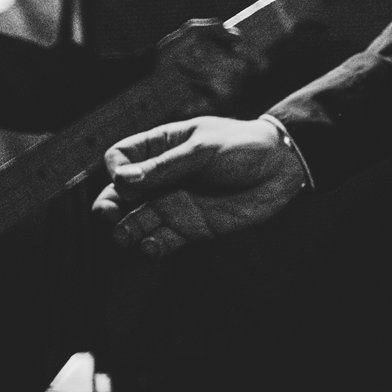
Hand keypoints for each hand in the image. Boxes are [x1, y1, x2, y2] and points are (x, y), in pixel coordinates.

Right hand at [90, 116, 306, 256]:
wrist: (283, 169)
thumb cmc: (245, 146)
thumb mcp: (205, 148)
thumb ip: (166, 165)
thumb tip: (124, 177)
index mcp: (163, 147)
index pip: (122, 156)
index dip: (116, 168)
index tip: (124, 177)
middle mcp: (163, 178)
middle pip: (121, 193)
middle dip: (108, 204)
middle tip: (108, 214)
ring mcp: (175, 203)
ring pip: (136, 219)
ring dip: (126, 229)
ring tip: (124, 235)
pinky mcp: (191, 226)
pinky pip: (163, 240)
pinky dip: (152, 245)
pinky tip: (151, 245)